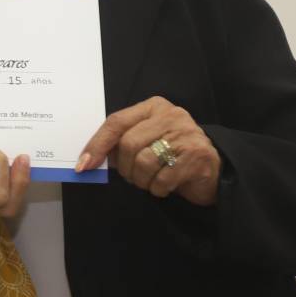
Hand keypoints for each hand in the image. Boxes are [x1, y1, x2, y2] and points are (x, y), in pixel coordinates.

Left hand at [77, 97, 221, 205]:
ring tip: (151, 181)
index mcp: (153, 107)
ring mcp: (186, 134)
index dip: (98, 144)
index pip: (117, 121)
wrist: (211, 169)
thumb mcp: (145, 141)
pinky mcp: (197, 155)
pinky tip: (165, 186)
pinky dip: (158, 189)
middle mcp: (171, 115)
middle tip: (133, 177)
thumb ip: (120, 144)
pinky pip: (162, 179)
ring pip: (144, 162)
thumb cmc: (170, 155)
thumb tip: (88, 160)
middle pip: (129, 144)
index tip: (84, 165)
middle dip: (125, 168)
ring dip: (141, 180)